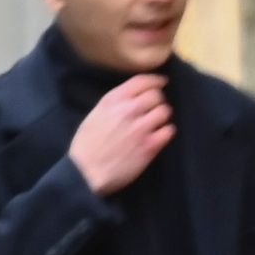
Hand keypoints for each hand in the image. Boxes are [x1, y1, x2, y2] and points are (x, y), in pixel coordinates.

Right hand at [68, 76, 174, 195]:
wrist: (85, 173)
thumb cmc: (85, 146)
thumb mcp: (94, 116)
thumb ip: (113, 105)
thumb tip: (132, 99)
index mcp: (112, 101)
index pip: (141, 81)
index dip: (155, 81)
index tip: (161, 83)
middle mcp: (129, 110)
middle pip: (157, 95)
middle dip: (157, 102)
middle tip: (152, 110)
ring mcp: (141, 128)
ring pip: (165, 111)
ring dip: (161, 117)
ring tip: (155, 124)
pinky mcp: (150, 146)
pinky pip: (169, 130)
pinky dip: (165, 132)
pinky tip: (158, 137)